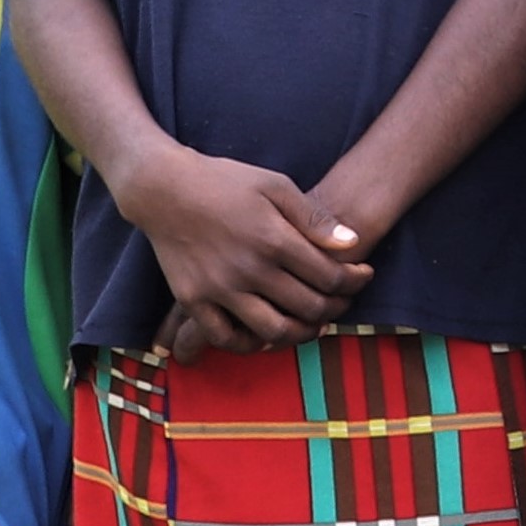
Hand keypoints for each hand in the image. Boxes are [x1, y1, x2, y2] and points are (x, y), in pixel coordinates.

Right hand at [117, 144, 369, 350]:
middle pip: (309, 307)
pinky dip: (251, 343)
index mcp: (274, 240)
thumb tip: (353, 244)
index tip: (363, 275)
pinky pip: (226, 337)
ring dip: (302, 334)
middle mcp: (249, 270)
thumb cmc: (225, 181)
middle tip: (343, 301)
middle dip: (336, 307)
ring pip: (273, 330)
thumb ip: (314, 218)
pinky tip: (267, 334)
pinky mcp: (193, 299)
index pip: (330, 276)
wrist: (163, 188)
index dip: (355, 280)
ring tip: (313, 324)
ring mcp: (219, 289)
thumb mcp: (276, 186)